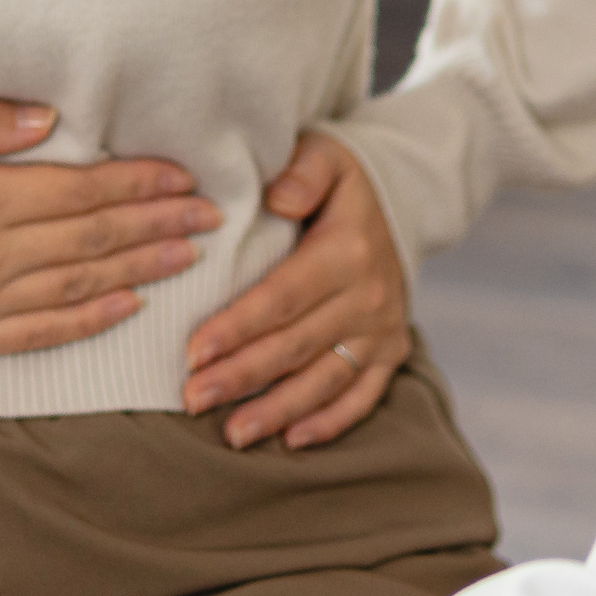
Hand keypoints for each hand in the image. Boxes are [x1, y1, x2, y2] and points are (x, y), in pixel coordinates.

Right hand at [0, 97, 218, 361]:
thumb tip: (48, 119)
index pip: (81, 192)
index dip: (139, 184)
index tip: (184, 177)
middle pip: (93, 241)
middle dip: (159, 225)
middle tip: (213, 215)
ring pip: (80, 289)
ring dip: (141, 270)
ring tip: (189, 257)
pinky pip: (40, 335)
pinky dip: (90, 322)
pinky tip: (126, 308)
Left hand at [180, 131, 405, 448]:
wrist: (403, 203)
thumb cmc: (339, 181)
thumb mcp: (324, 153)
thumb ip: (301, 171)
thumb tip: (278, 198)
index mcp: (346, 250)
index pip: (283, 297)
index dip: (238, 327)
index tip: (194, 352)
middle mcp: (370, 296)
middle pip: (296, 345)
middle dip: (242, 376)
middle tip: (193, 399)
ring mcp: (383, 329)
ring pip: (326, 379)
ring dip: (278, 409)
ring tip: (233, 434)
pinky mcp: (392, 352)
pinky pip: (363, 396)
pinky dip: (330, 422)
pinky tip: (292, 441)